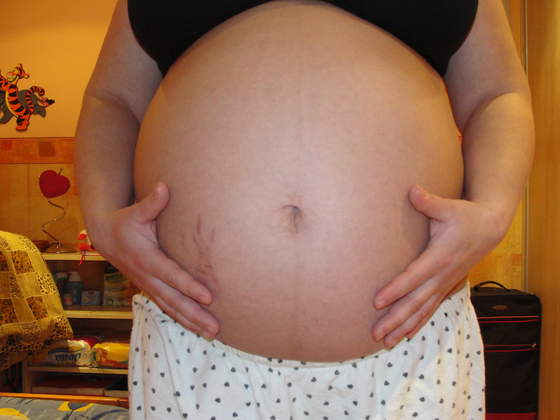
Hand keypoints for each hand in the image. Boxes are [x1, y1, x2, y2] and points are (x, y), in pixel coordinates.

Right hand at [89, 182, 218, 338]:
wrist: (106, 237)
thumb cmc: (126, 221)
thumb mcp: (136, 211)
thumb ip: (152, 203)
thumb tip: (163, 187)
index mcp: (147, 259)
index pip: (172, 275)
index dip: (190, 287)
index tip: (209, 297)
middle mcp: (148, 277)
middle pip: (174, 300)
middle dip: (195, 314)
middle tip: (215, 327)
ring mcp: (148, 286)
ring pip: (171, 308)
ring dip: (191, 322)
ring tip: (212, 333)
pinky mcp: (150, 289)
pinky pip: (167, 308)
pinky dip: (182, 319)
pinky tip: (198, 328)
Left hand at [371, 184, 504, 346]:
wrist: (489, 228)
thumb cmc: (465, 215)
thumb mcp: (449, 207)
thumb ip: (429, 202)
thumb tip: (412, 190)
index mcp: (439, 257)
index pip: (413, 277)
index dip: (395, 290)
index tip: (377, 301)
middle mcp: (442, 276)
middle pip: (416, 302)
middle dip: (395, 318)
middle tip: (375, 333)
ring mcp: (445, 284)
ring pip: (423, 310)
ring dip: (404, 326)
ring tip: (385, 341)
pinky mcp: (446, 287)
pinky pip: (430, 309)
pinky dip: (417, 323)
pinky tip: (404, 335)